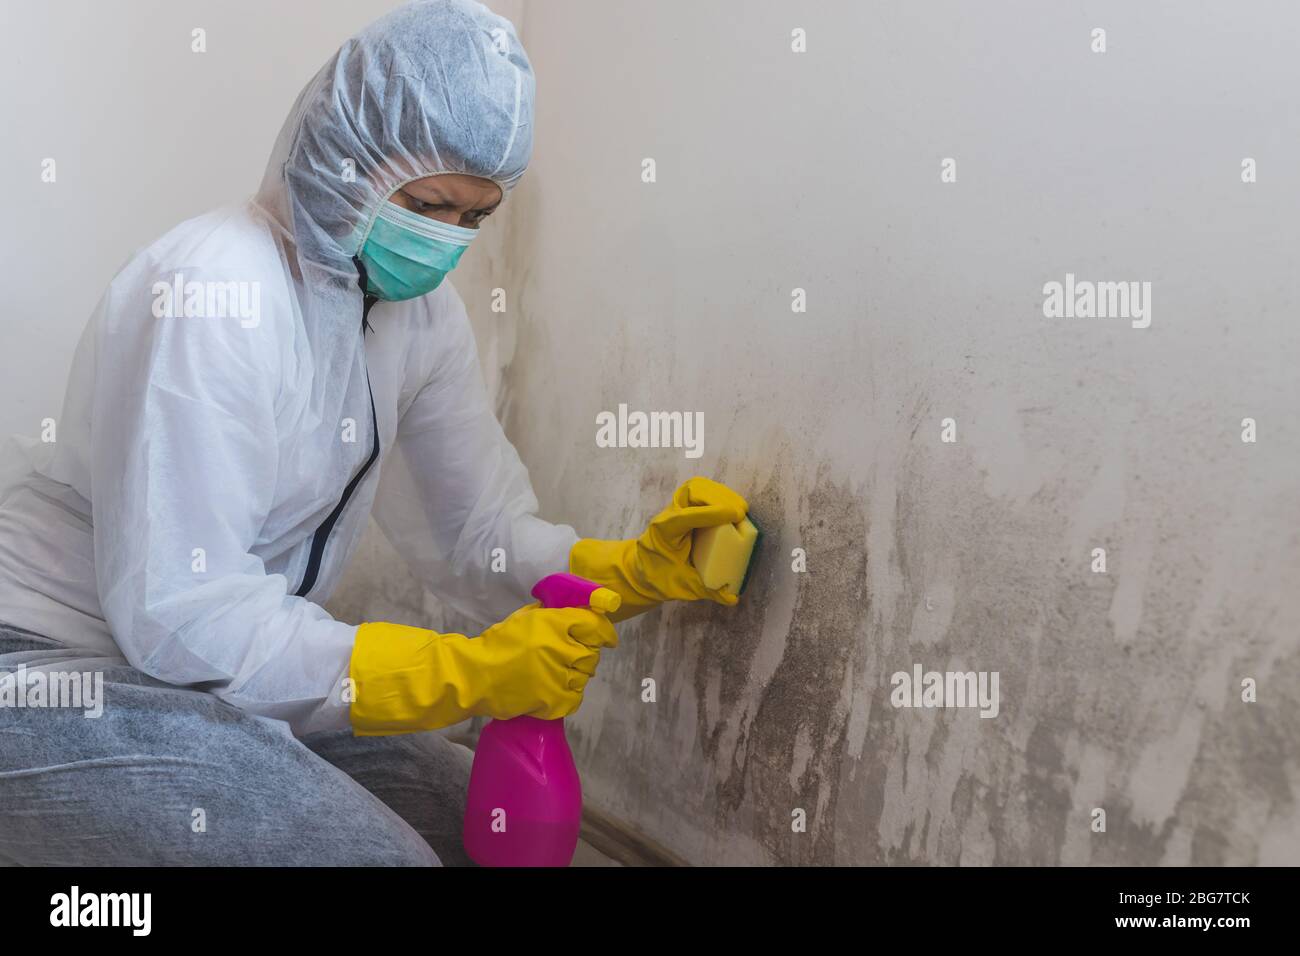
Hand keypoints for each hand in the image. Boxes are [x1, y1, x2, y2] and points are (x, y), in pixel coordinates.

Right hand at [348, 604, 617, 733]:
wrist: (474, 676)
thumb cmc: (499, 643)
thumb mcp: (527, 617)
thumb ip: (553, 612)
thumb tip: (579, 607)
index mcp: (553, 623)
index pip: (594, 624)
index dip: (604, 631)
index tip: (606, 637)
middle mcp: (559, 648)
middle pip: (592, 652)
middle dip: (587, 653)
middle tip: (574, 655)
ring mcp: (557, 676)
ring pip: (585, 675)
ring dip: (577, 673)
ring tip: (559, 672)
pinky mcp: (553, 701)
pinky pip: (575, 697)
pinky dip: (569, 694)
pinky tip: (556, 689)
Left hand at [569, 476, 748, 619]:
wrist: (642, 570)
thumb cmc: (661, 578)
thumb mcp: (682, 588)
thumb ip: (707, 591)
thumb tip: (733, 598)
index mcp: (663, 534)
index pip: (685, 516)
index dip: (711, 513)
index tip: (735, 516)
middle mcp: (667, 516)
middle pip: (690, 492)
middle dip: (718, 498)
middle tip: (740, 512)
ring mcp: (673, 508)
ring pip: (694, 487)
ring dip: (719, 493)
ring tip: (738, 507)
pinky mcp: (682, 506)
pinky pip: (698, 490)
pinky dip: (716, 492)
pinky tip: (730, 503)